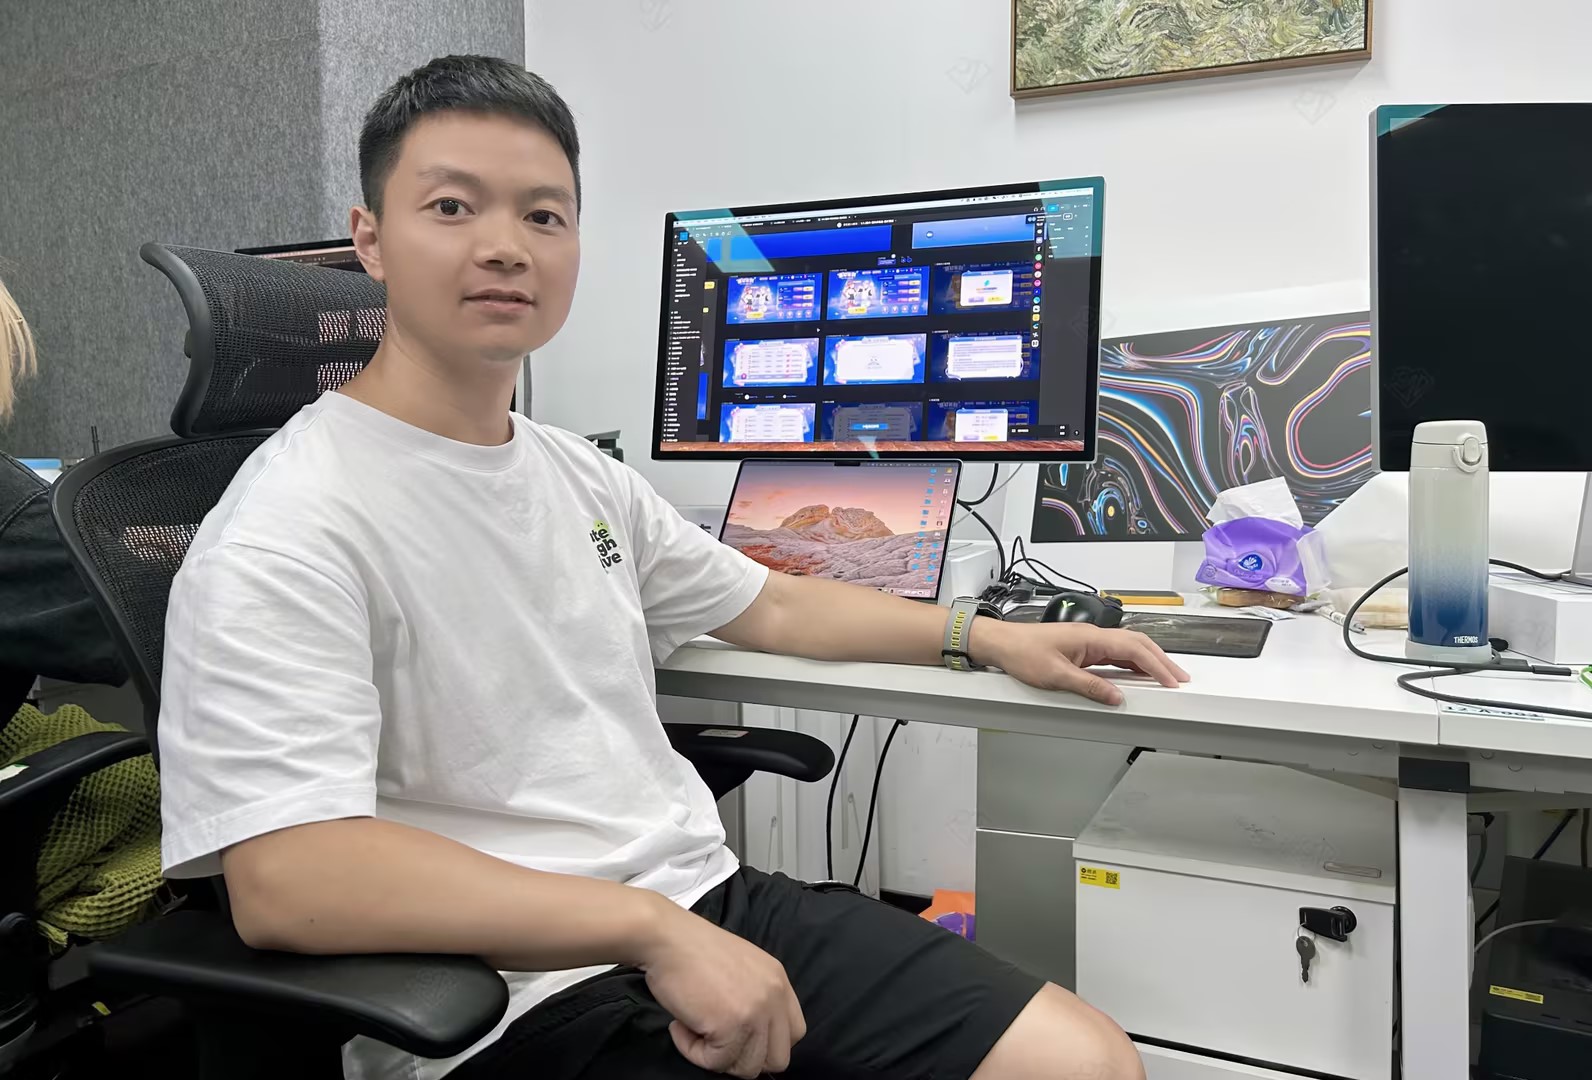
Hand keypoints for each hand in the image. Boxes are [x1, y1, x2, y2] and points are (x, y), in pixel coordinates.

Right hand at [636, 901, 805, 1075]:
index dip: (766, 1044)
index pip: (794, 1032)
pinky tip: (680, 1026)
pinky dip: (692, 1051)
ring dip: (717, 1057)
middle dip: (745, 1058)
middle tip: (715, 1040)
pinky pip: (715, 1062)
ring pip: (748, 1067)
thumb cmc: (693, 950)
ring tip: (694, 1029)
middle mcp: (774, 997)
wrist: (666, 938)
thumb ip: (756, 997)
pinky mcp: (730, 1026)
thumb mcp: (742, 967)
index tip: (739, 1038)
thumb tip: (751, 1038)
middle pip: (778, 1058)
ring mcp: (755, 1012)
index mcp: (779, 981)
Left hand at [973, 620, 1188, 704]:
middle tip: (1180, 679)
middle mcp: (1093, 635)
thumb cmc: (1022, 653)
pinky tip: (1136, 674)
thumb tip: (1117, 696)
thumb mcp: (1056, 676)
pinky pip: (1113, 654)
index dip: (1157, 665)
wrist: (1001, 643)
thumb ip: (1089, 686)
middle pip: (1137, 644)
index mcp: (1091, 637)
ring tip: (1166, 677)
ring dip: (1148, 661)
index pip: (1134, 649)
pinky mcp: (1081, 648)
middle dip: (1161, 660)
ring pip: (1127, 647)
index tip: (1173, 681)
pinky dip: (1131, 663)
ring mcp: (1088, 641)